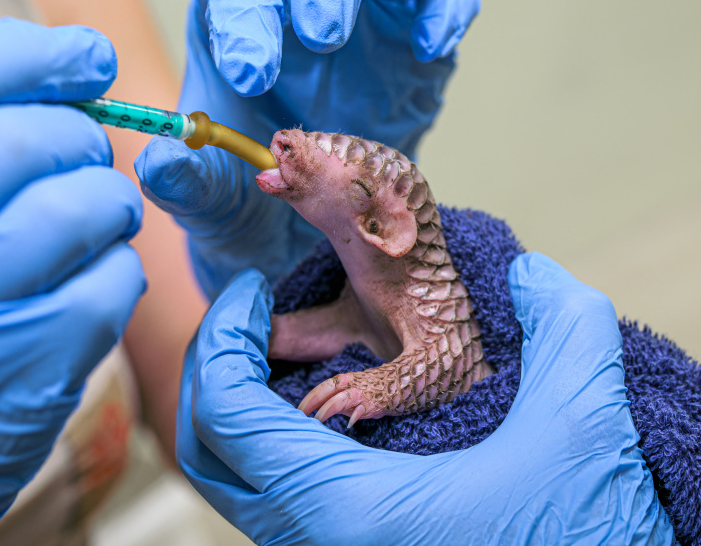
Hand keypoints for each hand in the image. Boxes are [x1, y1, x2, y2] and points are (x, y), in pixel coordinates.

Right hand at [0, 0, 144, 544]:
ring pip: (79, 205)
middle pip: (21, 138)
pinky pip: (111, 284)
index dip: (24, 50)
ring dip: (107, 199)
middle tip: (82, 154)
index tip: (84, 54)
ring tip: (96, 214)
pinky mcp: (23, 375)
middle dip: (77, 134)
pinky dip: (119, 270)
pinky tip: (94, 278)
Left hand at [136, 0, 480, 297]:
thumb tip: (159, 162)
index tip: (250, 76)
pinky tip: (431, 49)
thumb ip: (185, 182)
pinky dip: (447, 5)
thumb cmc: (250, 197)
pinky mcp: (421, 34)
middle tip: (324, 37)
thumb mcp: (209, 202)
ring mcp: (368, 6)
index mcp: (234, 20)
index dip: (242, 14)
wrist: (313, 222)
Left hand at [177, 255, 674, 544]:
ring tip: (275, 348)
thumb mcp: (584, 428)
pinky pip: (266, 498)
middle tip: (247, 314)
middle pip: (207, 450)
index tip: (249, 289)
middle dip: (214, 367)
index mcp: (347, 506)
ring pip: (233, 481)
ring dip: (235, 404)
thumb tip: (530, 274)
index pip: (226, 413)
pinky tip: (316, 402)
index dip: (222, 337)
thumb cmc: (582, 536)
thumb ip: (567, 331)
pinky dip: (264, 440)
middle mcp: (315, 541)